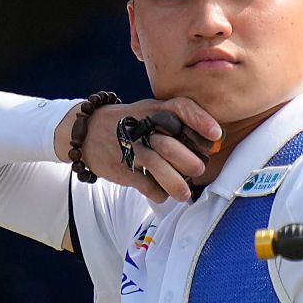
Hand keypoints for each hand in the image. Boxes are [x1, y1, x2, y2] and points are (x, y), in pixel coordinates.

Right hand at [55, 96, 221, 202]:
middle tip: (198, 170)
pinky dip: (158, 193)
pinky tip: (162, 193)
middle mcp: (143, 127)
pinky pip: (145, 185)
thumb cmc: (131, 123)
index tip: (216, 135)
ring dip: (176, 184)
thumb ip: (176, 122)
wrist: (86, 132)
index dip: (200, 120)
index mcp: (154, 110)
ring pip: (158, 168)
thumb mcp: (150, 112)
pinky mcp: (120, 168)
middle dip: (189, 162)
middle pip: (171, 146)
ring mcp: (130, 148)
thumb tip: (213, 142)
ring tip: (184, 194)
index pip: (180, 108)